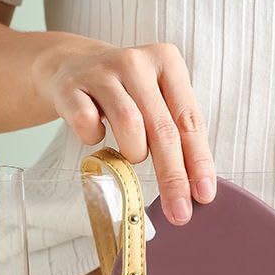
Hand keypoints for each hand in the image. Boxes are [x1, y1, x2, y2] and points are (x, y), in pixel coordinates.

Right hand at [33, 39, 214, 224]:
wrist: (72, 66)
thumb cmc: (127, 94)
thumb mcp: (158, 103)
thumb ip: (179, 136)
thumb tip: (197, 189)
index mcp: (167, 62)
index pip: (189, 121)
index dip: (198, 162)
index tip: (204, 195)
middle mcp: (136, 62)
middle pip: (162, 129)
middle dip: (173, 177)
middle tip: (179, 212)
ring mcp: (101, 71)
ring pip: (129, 126)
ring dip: (134, 152)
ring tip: (133, 154)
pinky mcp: (70, 85)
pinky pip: (87, 124)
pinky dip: (94, 138)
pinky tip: (97, 134)